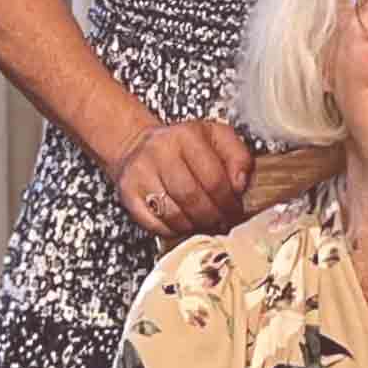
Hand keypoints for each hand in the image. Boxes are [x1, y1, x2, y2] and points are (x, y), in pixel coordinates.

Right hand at [110, 118, 251, 241]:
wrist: (139, 145)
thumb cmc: (184, 145)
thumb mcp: (218, 138)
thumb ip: (238, 157)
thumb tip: (240, 185)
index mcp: (187, 136)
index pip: (214, 179)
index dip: (229, 202)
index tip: (235, 210)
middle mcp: (160, 152)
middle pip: (192, 198)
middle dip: (213, 217)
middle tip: (223, 222)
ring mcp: (140, 174)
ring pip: (173, 215)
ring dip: (195, 226)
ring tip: (206, 224)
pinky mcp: (128, 194)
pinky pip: (155, 224)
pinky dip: (174, 230)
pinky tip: (185, 224)